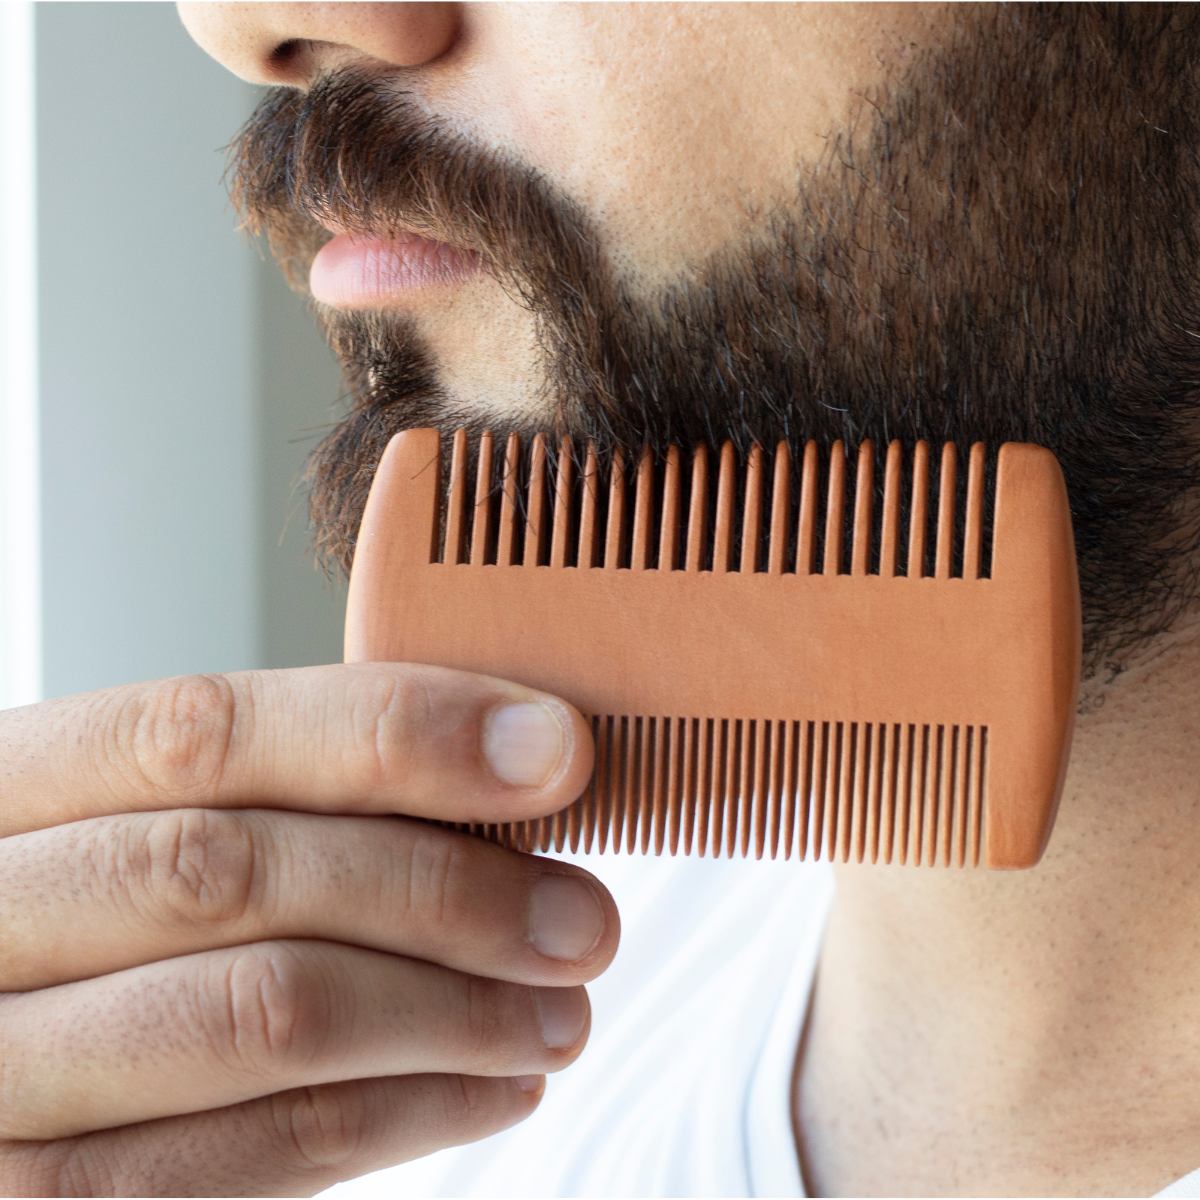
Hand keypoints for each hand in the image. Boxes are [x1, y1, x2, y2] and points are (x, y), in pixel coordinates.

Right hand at [0, 663, 613, 1195]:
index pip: (205, 731)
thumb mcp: (145, 820)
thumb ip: (284, 793)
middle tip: (581, 917)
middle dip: (441, 891)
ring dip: (449, 1013)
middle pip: (237, 875)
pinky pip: (247, 1155)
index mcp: (15, 783)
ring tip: (562, 1010)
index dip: (394, 732)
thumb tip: (508, 765)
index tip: (551, 752)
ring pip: (259, 1012)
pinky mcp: (42, 1196)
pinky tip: (491, 1085)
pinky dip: (402, 1115)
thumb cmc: (104, 908)